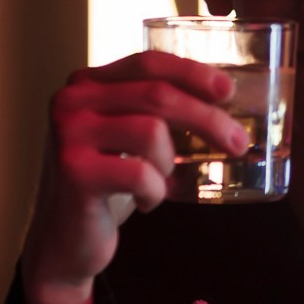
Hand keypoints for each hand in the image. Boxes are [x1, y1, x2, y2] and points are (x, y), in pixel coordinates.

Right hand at [21, 50, 247, 303]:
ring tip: (159, 180)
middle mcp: (72, 101)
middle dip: (207, 119)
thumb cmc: (106, 185)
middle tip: (238, 143)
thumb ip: (153, 110)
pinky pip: (141, 173)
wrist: (64, 240)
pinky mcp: (74, 171)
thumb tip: (222, 100)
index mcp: (87, 84)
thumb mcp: (126, 136)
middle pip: (158, 95)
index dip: (193, 74)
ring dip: (170, 163)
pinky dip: (155, 192)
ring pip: (152, 132)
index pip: (148, 63)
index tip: (229, 92)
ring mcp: (70, 134)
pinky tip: (145, 201)